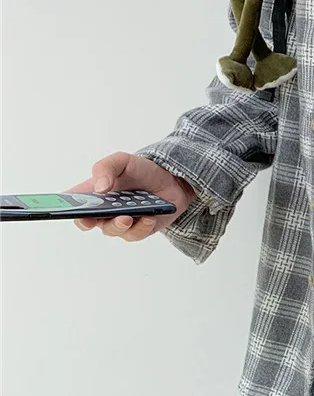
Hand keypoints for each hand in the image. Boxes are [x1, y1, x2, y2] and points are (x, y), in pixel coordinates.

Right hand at [65, 152, 195, 241]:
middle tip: (92, 218)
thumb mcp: (122, 161)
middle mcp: (102, 211)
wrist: (171, 178)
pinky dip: (142, 226)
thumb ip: (105, 168)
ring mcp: (120, 222)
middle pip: (87, 222)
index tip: (60, 209)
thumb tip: (99, 188)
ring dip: (118, 225)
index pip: (70, 205)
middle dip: (89, 221)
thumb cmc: (140, 171)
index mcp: (92, 194)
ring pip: (112, 230)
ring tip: (127, 217)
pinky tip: (148, 217)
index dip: (62, 209)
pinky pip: (136, 234)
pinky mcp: (139, 230)